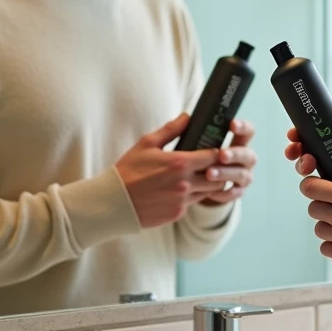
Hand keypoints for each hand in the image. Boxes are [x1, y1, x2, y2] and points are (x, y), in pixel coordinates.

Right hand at [116, 114, 242, 227]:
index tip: (214, 150)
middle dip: (217, 170)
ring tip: (197, 177)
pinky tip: (180, 190)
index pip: (213, 156)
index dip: (216, 152)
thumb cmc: (129, 170)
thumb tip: (187, 117)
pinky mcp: (177, 214)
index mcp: (180, 163)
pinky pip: (192, 203)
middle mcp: (185, 184)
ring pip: (208, 192)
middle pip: (218, 177)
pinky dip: (191, 196)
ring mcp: (182, 201)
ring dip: (206, 184)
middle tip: (209, 165)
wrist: (113, 201)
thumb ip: (171, 130)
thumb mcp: (147, 144)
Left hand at [199, 118, 256, 206]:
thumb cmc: (198, 158)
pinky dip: (223, 193)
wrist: (199, 184)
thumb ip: (191, 130)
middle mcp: (245, 158)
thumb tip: (185, 116)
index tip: (231, 124)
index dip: (243, 127)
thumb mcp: (194, 143)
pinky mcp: (237, 192)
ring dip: (226, 173)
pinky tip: (209, 192)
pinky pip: (234, 194)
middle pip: (247, 154)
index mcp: (238, 142)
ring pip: (242, 175)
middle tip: (221, 155)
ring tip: (209, 174)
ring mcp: (243, 175)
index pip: (248, 131)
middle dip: (235, 154)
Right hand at [285, 98, 331, 193]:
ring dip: (304, 167)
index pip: (317, 131)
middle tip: (299, 154)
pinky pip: (328, 189)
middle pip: (309, 151)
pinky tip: (319, 186)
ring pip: (315, 170)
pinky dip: (319, 188)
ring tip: (309, 167)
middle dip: (298, 152)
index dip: (301, 132)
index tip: (294, 134)